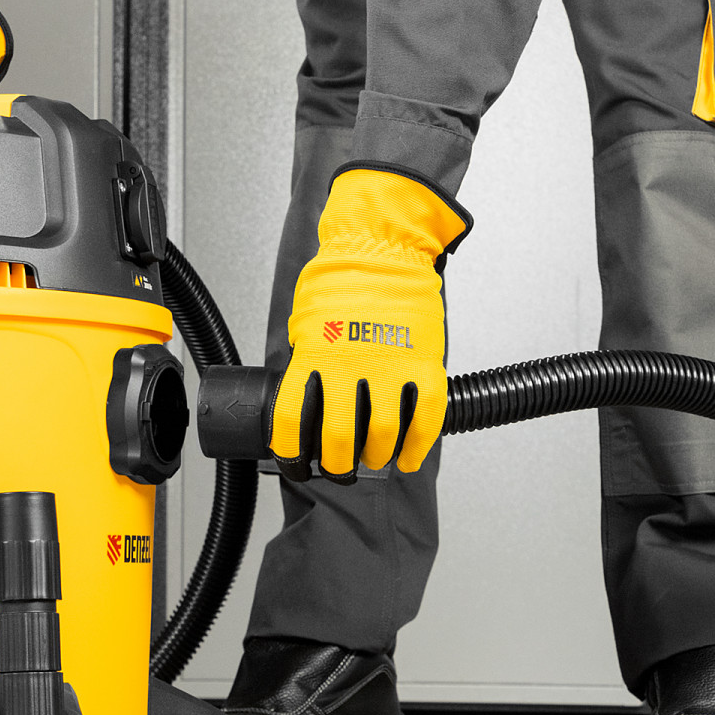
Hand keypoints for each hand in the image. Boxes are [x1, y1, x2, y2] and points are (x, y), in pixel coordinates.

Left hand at [269, 167, 470, 481]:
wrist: (382, 246)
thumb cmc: (342, 277)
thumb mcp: (306, 321)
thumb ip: (306, 360)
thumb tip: (301, 393)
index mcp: (314, 354)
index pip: (292, 419)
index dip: (290, 452)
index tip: (294, 463)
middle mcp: (349, 364)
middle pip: (339, 436)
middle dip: (338, 463)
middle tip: (339, 468)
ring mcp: (389, 365)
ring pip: (382, 434)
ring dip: (376, 456)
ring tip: (373, 460)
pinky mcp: (423, 362)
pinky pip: (424, 417)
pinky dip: (416, 445)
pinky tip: (408, 458)